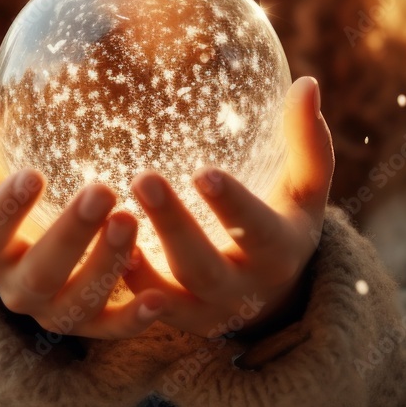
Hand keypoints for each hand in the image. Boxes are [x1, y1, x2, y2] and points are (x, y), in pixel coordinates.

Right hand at [0, 79, 168, 339]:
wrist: (32, 271)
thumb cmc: (16, 209)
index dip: (8, 209)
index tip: (34, 175)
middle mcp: (18, 289)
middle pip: (39, 270)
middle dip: (71, 232)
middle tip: (103, 190)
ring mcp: (55, 313)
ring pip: (76, 302)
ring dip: (105, 265)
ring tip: (131, 220)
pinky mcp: (93, 328)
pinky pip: (113, 330)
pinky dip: (134, 317)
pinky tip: (159, 295)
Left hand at [121, 75, 332, 338]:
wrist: (272, 294)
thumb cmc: (283, 219)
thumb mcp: (304, 188)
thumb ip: (307, 141)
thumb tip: (306, 84)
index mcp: (279, 252)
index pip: (259, 231)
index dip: (232, 205)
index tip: (202, 172)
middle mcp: (245, 290)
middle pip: (205, 266)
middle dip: (173, 225)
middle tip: (143, 177)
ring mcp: (208, 313)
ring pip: (171, 294)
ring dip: (139, 260)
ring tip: (113, 215)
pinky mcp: (177, 323)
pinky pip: (143, 313)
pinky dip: (123, 285)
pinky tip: (99, 250)